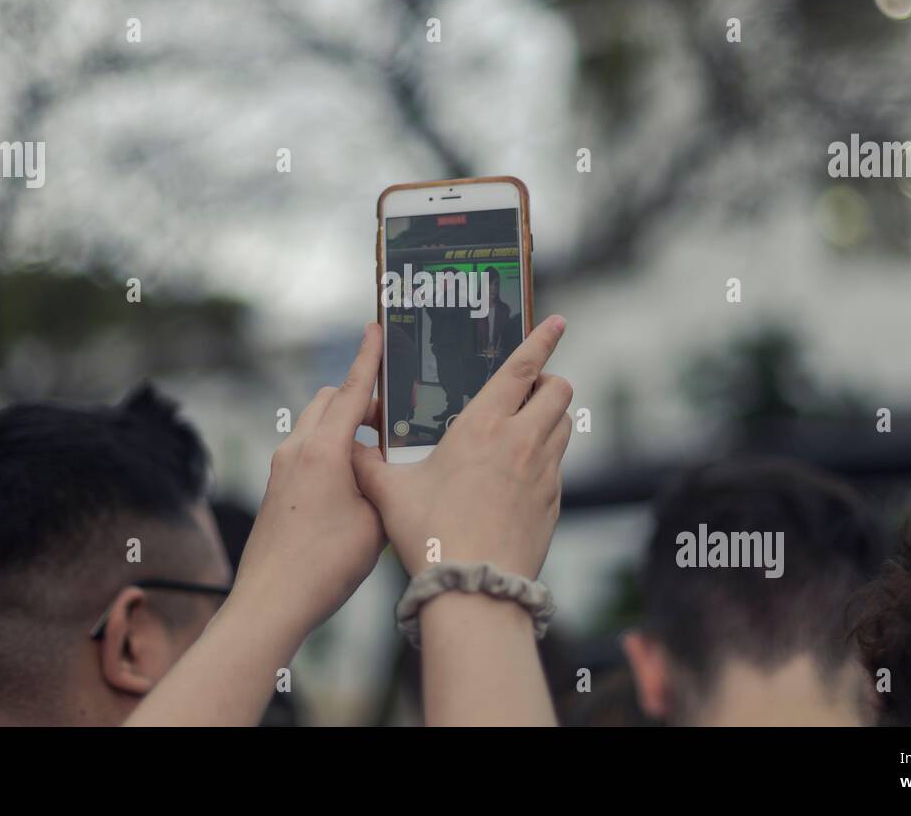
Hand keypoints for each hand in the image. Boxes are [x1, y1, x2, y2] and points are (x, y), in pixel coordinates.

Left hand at [231, 323, 386, 637]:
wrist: (272, 601)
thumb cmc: (327, 565)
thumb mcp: (374, 518)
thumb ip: (382, 479)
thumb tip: (377, 463)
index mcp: (325, 451)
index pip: (351, 390)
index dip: (368, 359)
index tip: (375, 329)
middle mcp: (297, 450)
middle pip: (329, 401)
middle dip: (359, 400)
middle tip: (391, 420)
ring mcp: (281, 468)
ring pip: (316, 426)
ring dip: (344, 427)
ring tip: (377, 456)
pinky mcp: (275, 488)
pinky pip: (306, 450)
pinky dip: (331, 449)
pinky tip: (352, 482)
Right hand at [352, 314, 571, 578]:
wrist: (475, 588)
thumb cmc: (431, 536)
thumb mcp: (390, 493)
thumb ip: (368, 465)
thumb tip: (348, 450)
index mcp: (483, 426)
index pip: (522, 368)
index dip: (542, 340)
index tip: (557, 321)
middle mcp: (521, 442)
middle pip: (558, 390)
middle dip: (548, 381)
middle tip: (527, 389)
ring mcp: (543, 472)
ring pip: (563, 425)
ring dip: (549, 417)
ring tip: (522, 428)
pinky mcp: (553, 501)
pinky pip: (558, 465)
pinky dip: (546, 458)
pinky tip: (518, 476)